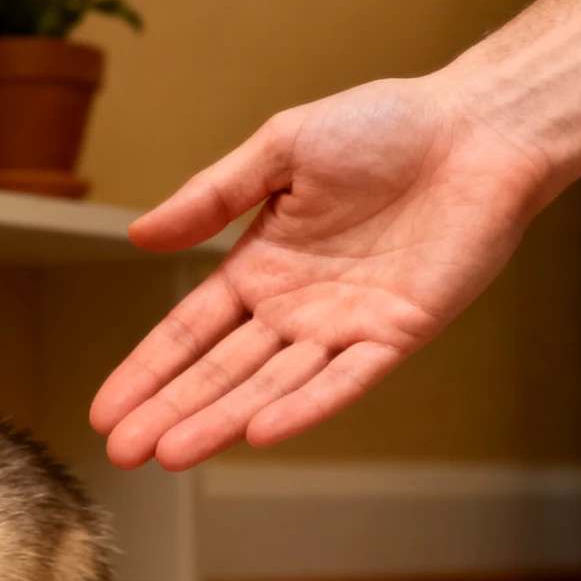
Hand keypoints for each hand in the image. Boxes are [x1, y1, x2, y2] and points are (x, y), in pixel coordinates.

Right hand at [90, 75, 550, 469]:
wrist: (476, 128)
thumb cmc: (384, 126)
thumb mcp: (279, 150)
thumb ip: (211, 197)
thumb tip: (139, 235)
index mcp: (259, 267)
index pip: (188, 332)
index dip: (146, 371)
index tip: (104, 412)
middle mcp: (294, 308)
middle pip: (219, 371)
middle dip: (168, 412)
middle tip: (123, 454)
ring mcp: (344, 326)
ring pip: (271, 385)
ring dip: (221, 420)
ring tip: (171, 453)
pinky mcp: (397, 333)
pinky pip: (346, 378)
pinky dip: (306, 405)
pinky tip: (261, 431)